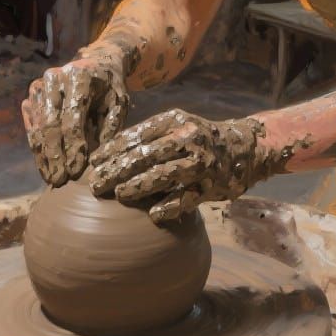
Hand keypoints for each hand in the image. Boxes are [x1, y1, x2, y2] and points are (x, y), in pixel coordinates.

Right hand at [21, 44, 130, 186]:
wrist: (96, 62)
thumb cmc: (111, 86)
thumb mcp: (119, 102)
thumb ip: (110, 126)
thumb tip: (96, 157)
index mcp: (79, 76)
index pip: (72, 118)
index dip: (73, 146)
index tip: (77, 170)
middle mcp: (54, 78)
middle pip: (50, 123)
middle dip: (54, 155)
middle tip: (59, 180)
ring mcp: (40, 85)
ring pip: (38, 126)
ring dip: (43, 155)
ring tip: (50, 178)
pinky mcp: (32, 94)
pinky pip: (31, 124)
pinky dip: (37, 146)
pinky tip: (43, 164)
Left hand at [88, 110, 270, 222]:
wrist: (242, 147)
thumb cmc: (197, 138)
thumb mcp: (175, 126)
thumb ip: (149, 135)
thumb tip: (106, 153)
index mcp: (175, 120)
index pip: (138, 134)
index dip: (113, 149)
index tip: (94, 162)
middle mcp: (188, 137)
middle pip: (147, 154)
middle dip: (118, 169)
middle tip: (96, 183)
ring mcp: (201, 162)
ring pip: (165, 174)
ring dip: (139, 185)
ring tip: (119, 194)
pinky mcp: (211, 185)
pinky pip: (187, 197)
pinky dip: (170, 206)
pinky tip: (153, 214)